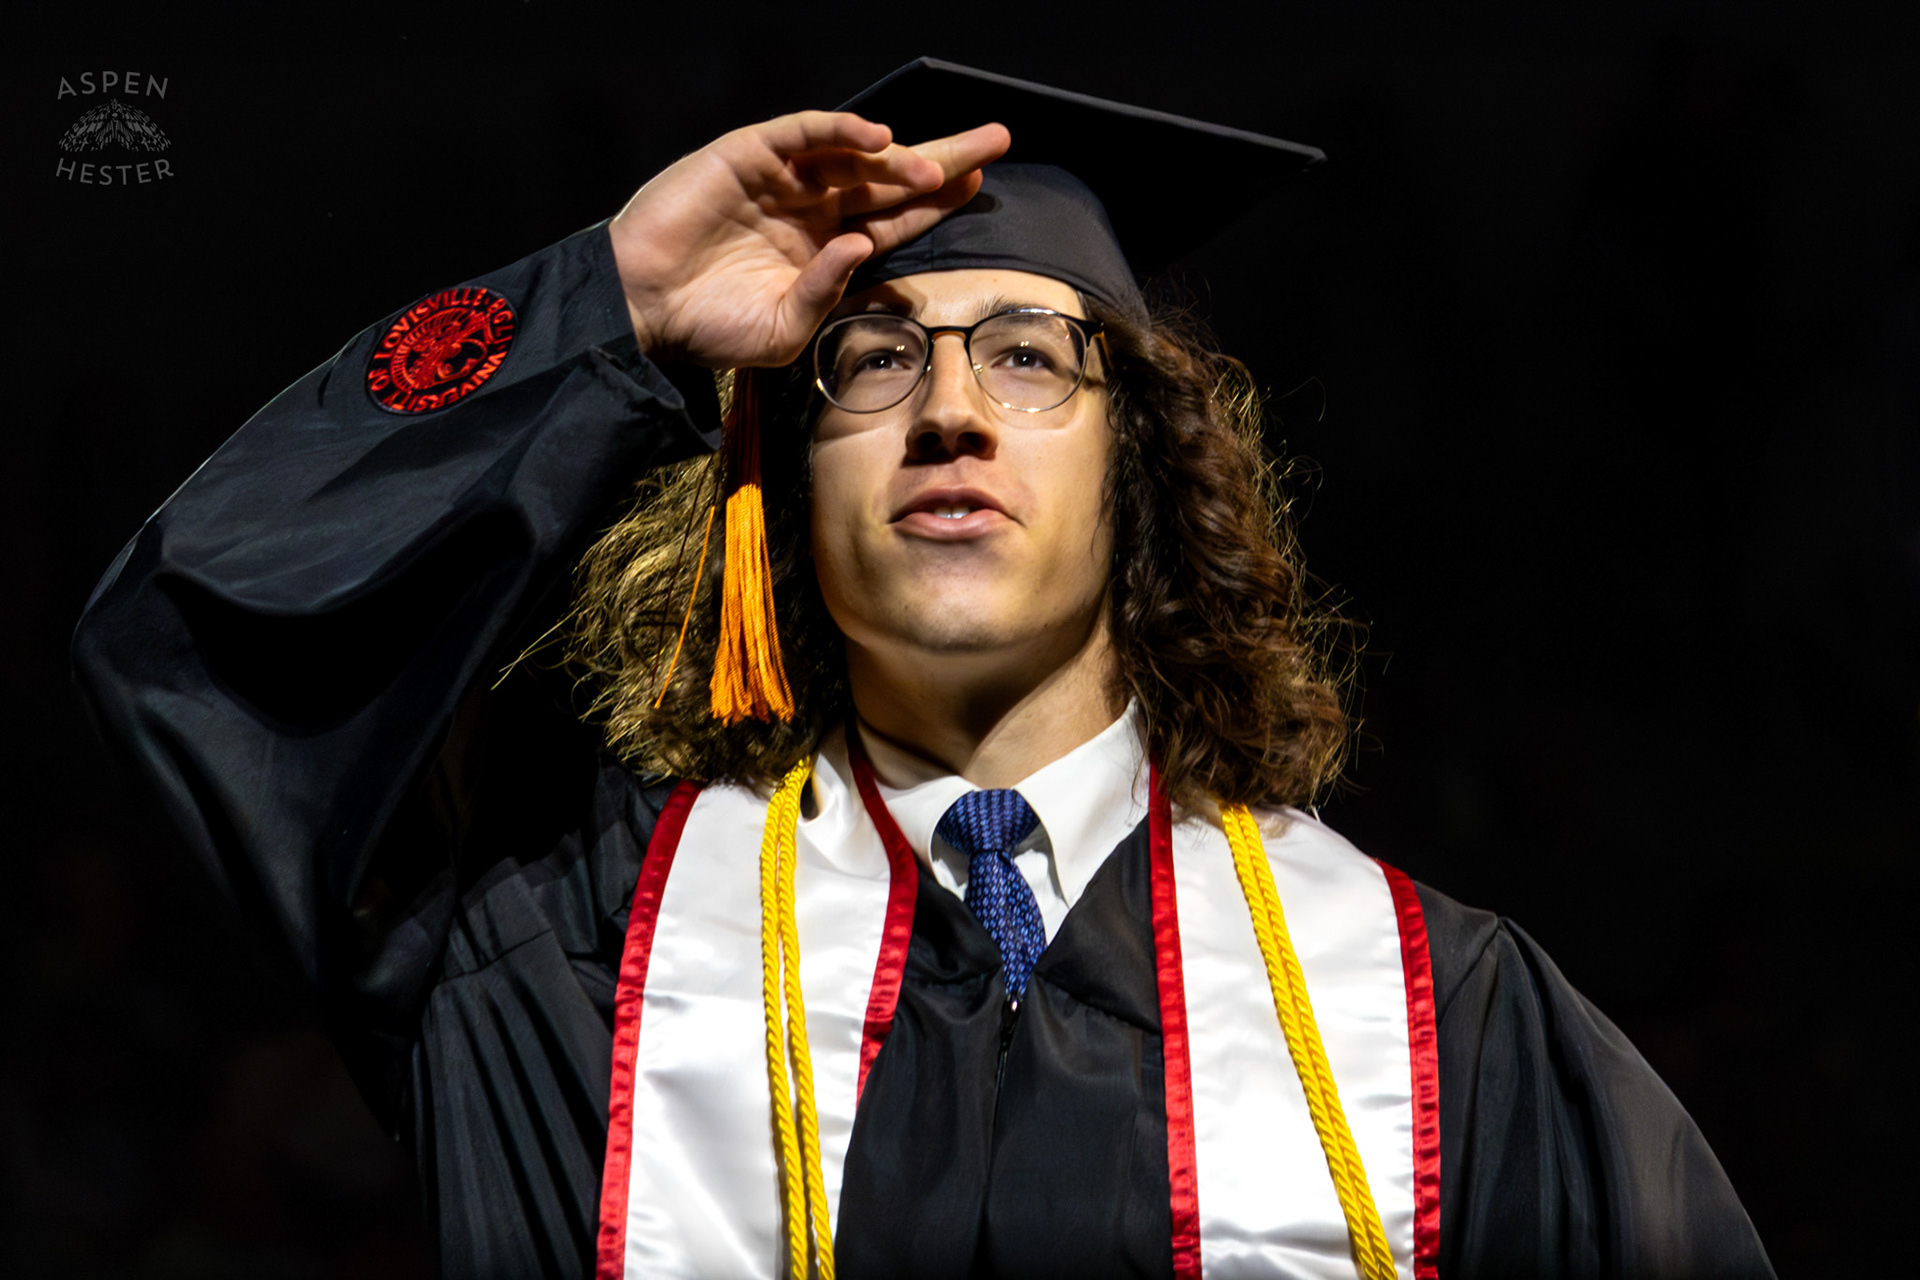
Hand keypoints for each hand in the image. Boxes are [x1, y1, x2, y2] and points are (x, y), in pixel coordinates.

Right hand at [609, 112, 1009, 368]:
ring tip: (942, 168)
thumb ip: (824, 295)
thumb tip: (863, 248)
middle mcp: (811, 207)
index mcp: (826, 249)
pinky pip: (802, 134)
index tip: (980, 187)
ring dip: (900, 157)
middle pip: (889, 175)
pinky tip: (877, 138)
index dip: (937, 201)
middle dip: (943, 159)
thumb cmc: (709, 328)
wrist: (642, 311)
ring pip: (853, 154)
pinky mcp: (747, 156)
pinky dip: (839, 130)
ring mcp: (781, 179)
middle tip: (995, 141)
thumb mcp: (782, 332)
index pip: (895, 217)